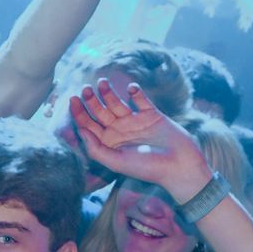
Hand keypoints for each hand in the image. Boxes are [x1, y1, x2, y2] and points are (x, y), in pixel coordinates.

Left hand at [67, 79, 211, 202]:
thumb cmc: (148, 169)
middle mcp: (120, 131)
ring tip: (102, 82)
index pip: (90, 126)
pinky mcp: (152, 114)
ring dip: (108, 92)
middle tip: (86, 89)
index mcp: (110, 144)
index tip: (73, 99)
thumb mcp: (117, 162)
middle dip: (91, 100)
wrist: (179, 166)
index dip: (79, 113)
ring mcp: (136, 122)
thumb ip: (96, 149)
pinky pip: (141, 99)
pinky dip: (136, 92)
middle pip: (100, 112)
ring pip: (117, 102)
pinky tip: (131, 88)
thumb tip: (80, 131)